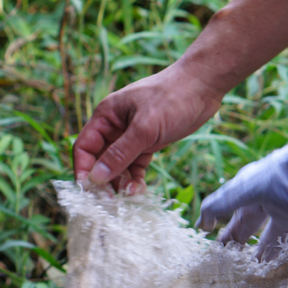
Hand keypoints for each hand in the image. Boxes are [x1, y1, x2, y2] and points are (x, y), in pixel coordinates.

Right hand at [73, 63, 222, 192]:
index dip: (83, 170)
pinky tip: (140, 190)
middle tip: (111, 202)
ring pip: (118, 165)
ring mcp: (132, 135)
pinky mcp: (149, 142)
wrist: (203, 86)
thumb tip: (96, 178)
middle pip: (100, 159)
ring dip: (121, 182)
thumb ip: (120, 154)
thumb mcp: (145, 128)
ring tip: (130, 197)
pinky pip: (135, 165)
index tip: (88, 192)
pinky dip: (136, 178)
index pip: (84, 147)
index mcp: (106, 115)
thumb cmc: (172, 97)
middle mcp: (115, 126)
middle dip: (104, 180)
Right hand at [198, 117, 287, 259]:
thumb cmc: (284, 175)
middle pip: (261, 240)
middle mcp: (282, 211)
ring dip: (272, 270)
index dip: (229, 236)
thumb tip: (201, 226)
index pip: (241, 220)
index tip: (216, 255)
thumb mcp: (246, 187)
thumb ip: (221, 204)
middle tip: (236, 276)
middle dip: (249, 257)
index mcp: (262, 195)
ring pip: (284, 253)